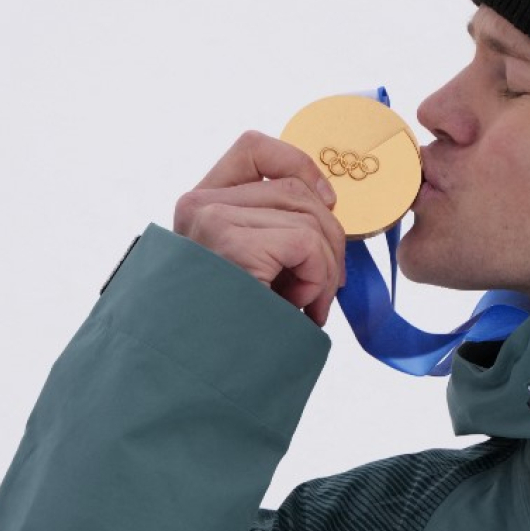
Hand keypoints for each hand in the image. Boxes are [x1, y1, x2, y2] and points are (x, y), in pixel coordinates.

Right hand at [173, 131, 345, 326]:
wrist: (200, 382)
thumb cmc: (233, 332)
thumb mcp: (254, 269)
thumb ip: (275, 230)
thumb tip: (330, 209)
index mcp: (203, 205)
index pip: (254, 147)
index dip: (301, 165)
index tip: (327, 202)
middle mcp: (199, 205)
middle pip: (295, 188)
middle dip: (328, 238)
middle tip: (325, 287)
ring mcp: (211, 220)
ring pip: (307, 217)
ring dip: (323, 268)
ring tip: (305, 306)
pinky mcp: (229, 241)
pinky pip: (305, 243)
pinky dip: (317, 279)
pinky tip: (298, 309)